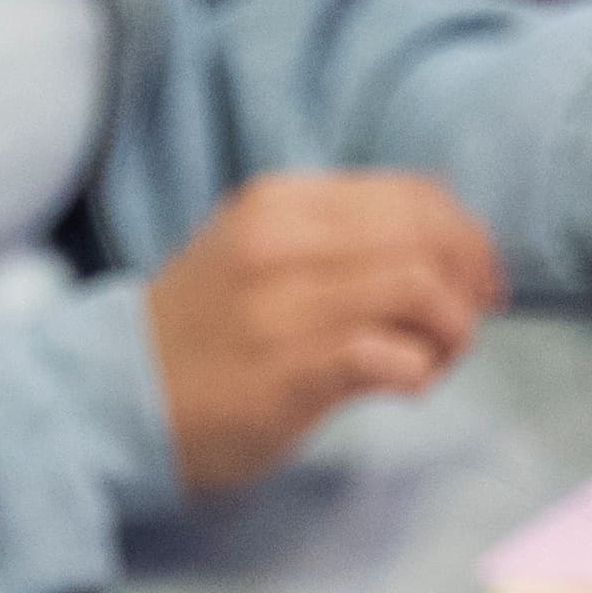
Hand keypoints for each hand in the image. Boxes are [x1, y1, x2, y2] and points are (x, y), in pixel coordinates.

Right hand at [146, 172, 504, 494]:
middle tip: (470, 323)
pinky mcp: (292, 371)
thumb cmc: (198, 339)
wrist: (113, 399)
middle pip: (427, 234)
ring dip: (452, 330)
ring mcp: (287, 305)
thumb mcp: (255, 254)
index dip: (466, 234)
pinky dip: (421, 372)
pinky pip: (395, 358)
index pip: (410, 193)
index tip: (479, 278)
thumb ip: (331, 238)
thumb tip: (433, 240)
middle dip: (471, 279)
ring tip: (439, 361)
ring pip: (420, 287)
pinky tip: (406, 387)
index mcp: (281, 202)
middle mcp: (285, 240)